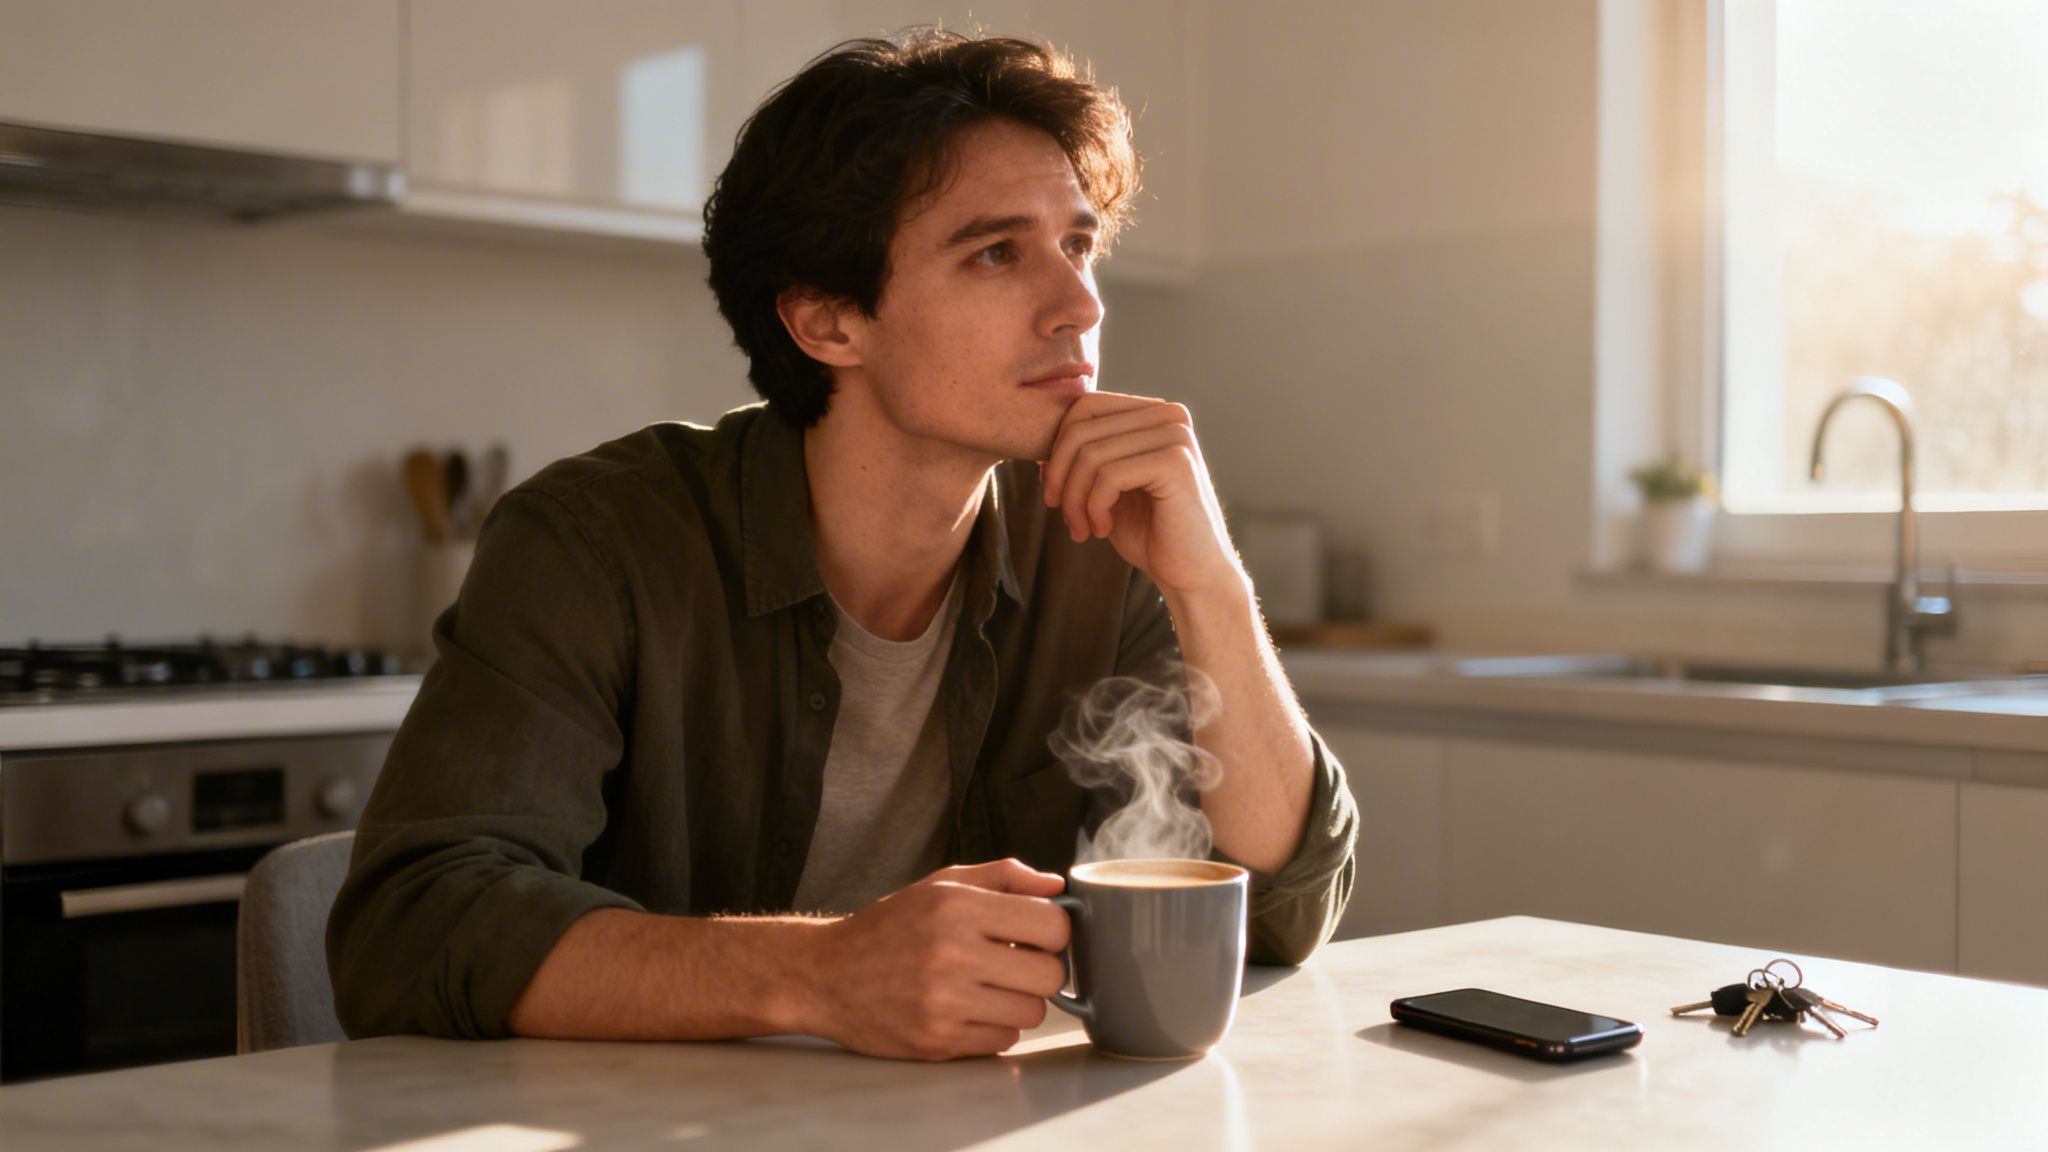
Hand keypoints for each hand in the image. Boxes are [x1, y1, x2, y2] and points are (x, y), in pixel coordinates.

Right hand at [803, 859, 1069, 1059]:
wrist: (825, 975)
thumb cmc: (889, 927)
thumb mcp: (941, 885)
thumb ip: (1003, 878)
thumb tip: (1059, 887)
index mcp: (957, 906)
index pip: (1051, 925)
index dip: (1053, 931)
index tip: (1035, 935)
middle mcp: (951, 953)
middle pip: (1049, 975)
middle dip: (1039, 969)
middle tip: (1014, 964)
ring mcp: (944, 1002)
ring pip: (1031, 1012)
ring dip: (1018, 1001)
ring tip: (988, 987)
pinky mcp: (937, 1041)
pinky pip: (1003, 1040)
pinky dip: (995, 1027)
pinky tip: (969, 1009)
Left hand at [1040, 393, 1243, 598]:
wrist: (1190, 575)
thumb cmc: (1149, 533)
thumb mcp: (1105, 489)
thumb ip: (1081, 460)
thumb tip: (1040, 446)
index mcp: (1153, 414)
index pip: (1085, 407)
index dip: (1057, 450)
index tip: (1055, 493)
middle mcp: (1168, 415)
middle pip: (1082, 428)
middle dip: (1061, 477)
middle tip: (1065, 517)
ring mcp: (1175, 436)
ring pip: (1091, 454)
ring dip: (1075, 499)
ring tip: (1083, 529)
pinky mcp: (1176, 463)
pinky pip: (1109, 475)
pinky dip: (1094, 507)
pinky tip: (1103, 529)